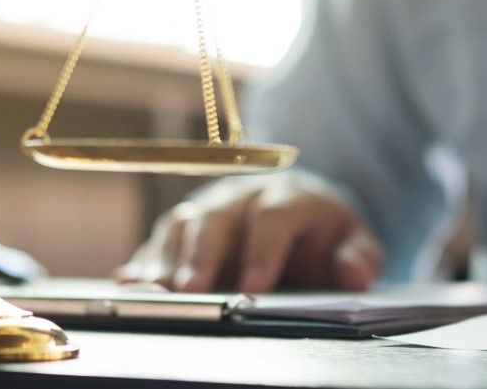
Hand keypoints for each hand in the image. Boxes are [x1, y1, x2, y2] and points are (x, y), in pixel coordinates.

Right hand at [114, 175, 382, 292]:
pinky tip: (127, 282)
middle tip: (192, 291)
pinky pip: (159, 241)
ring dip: (167, 259)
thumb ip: (359, 257)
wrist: (300, 212)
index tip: (255, 288)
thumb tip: (352, 272)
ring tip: (156, 291)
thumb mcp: (354, 242)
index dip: (264, 251)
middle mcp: (242, 197)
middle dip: (202, 255)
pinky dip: (143, 261)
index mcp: (289, 196)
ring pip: (182, 225)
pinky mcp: (185, 230)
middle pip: (217, 218)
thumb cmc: (325, 234)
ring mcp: (209, 210)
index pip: (275, 216)